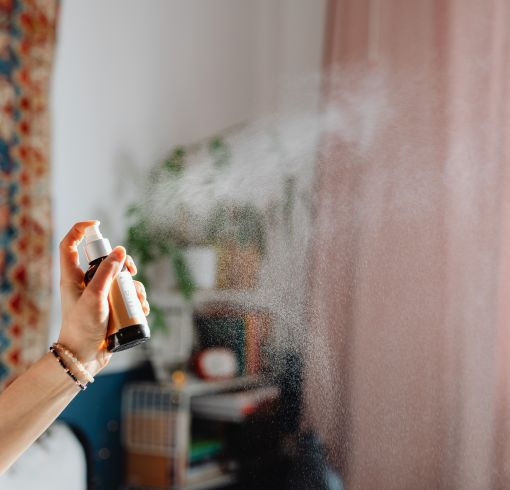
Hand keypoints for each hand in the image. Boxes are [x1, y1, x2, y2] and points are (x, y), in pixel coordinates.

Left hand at [56, 221, 149, 376]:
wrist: (84, 358)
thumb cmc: (82, 327)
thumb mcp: (94, 297)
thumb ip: (107, 273)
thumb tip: (121, 251)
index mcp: (73, 277)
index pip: (70, 245)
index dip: (80, 230)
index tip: (97, 225)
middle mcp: (86, 284)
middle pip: (107, 261)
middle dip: (124, 265)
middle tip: (132, 272)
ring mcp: (100, 296)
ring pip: (122, 280)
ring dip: (135, 288)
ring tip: (139, 302)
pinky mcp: (112, 308)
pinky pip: (129, 297)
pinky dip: (138, 301)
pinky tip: (142, 310)